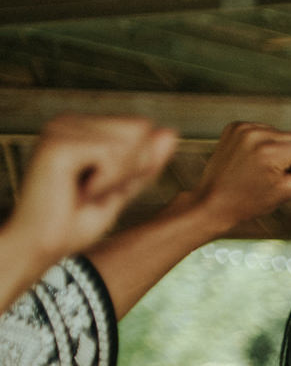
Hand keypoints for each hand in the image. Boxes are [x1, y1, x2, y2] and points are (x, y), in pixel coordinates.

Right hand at [4, 115, 177, 268]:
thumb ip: (146, 161)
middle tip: (95, 190)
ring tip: (85, 191)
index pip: (142, 127)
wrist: (43, 245)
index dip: (140, 163)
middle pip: (140, 129)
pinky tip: (80, 191)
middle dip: (131, 168)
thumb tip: (171, 132)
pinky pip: (112, 155)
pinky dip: (106, 181)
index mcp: (81, 126)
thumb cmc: (76, 221)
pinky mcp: (58, 143)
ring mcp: (61, 128)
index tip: (106, 186)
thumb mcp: (124, 188)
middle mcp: (68, 121)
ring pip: (129, 142)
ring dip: (117, 178)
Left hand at [186, 122, 290, 234]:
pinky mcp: (234, 126)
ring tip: (258, 169)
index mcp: (270, 150)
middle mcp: (257, 133)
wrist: (213, 201)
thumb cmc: (251, 201)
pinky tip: (251, 159)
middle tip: (269, 176)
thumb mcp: (287, 192)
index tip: (282, 180)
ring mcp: (243, 127)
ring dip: (277, 149)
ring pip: (281, 134)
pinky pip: (264, 130)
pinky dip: (263, 143)